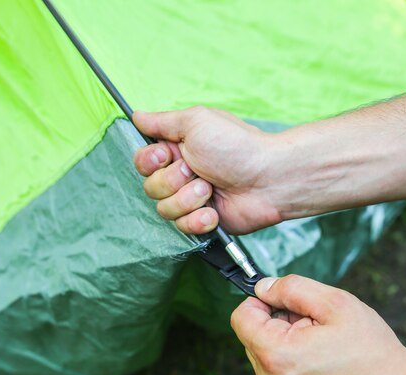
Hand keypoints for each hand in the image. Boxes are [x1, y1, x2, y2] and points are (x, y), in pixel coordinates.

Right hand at [133, 107, 282, 234]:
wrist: (268, 178)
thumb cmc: (236, 145)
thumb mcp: (196, 122)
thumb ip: (162, 122)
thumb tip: (137, 116)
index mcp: (178, 149)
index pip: (143, 160)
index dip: (149, 162)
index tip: (166, 156)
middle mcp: (182, 174)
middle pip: (151, 187)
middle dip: (173, 181)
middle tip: (197, 171)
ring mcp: (192, 199)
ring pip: (164, 209)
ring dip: (188, 199)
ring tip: (210, 189)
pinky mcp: (203, 220)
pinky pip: (183, 228)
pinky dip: (198, 220)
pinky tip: (214, 212)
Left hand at [231, 275, 405, 374]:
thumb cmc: (372, 353)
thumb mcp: (334, 303)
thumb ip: (291, 288)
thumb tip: (263, 287)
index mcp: (275, 356)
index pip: (241, 316)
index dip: (261, 300)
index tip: (286, 299)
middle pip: (252, 334)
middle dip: (278, 320)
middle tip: (315, 322)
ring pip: (265, 351)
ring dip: (287, 339)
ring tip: (323, 342)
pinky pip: (278, 370)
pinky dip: (293, 358)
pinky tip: (324, 359)